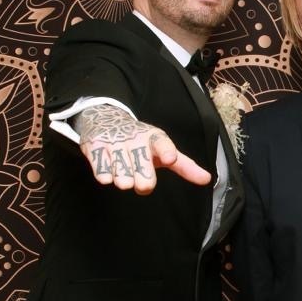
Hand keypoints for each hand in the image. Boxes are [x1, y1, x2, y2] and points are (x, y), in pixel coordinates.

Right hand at [76, 104, 211, 193]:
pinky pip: (102, 173)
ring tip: (124, 172)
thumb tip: (207, 180)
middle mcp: (136, 138)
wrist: (105, 119)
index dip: (166, 151)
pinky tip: (108, 170)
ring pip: (122, 176)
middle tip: (141, 182)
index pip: (162, 144)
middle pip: (142, 170)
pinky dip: (106, 176)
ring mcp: (115, 142)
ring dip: (124, 180)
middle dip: (143, 181)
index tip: (170, 159)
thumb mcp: (164, 149)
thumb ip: (185, 166)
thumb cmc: (141, 141)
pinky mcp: (94, 147)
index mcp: (155, 138)